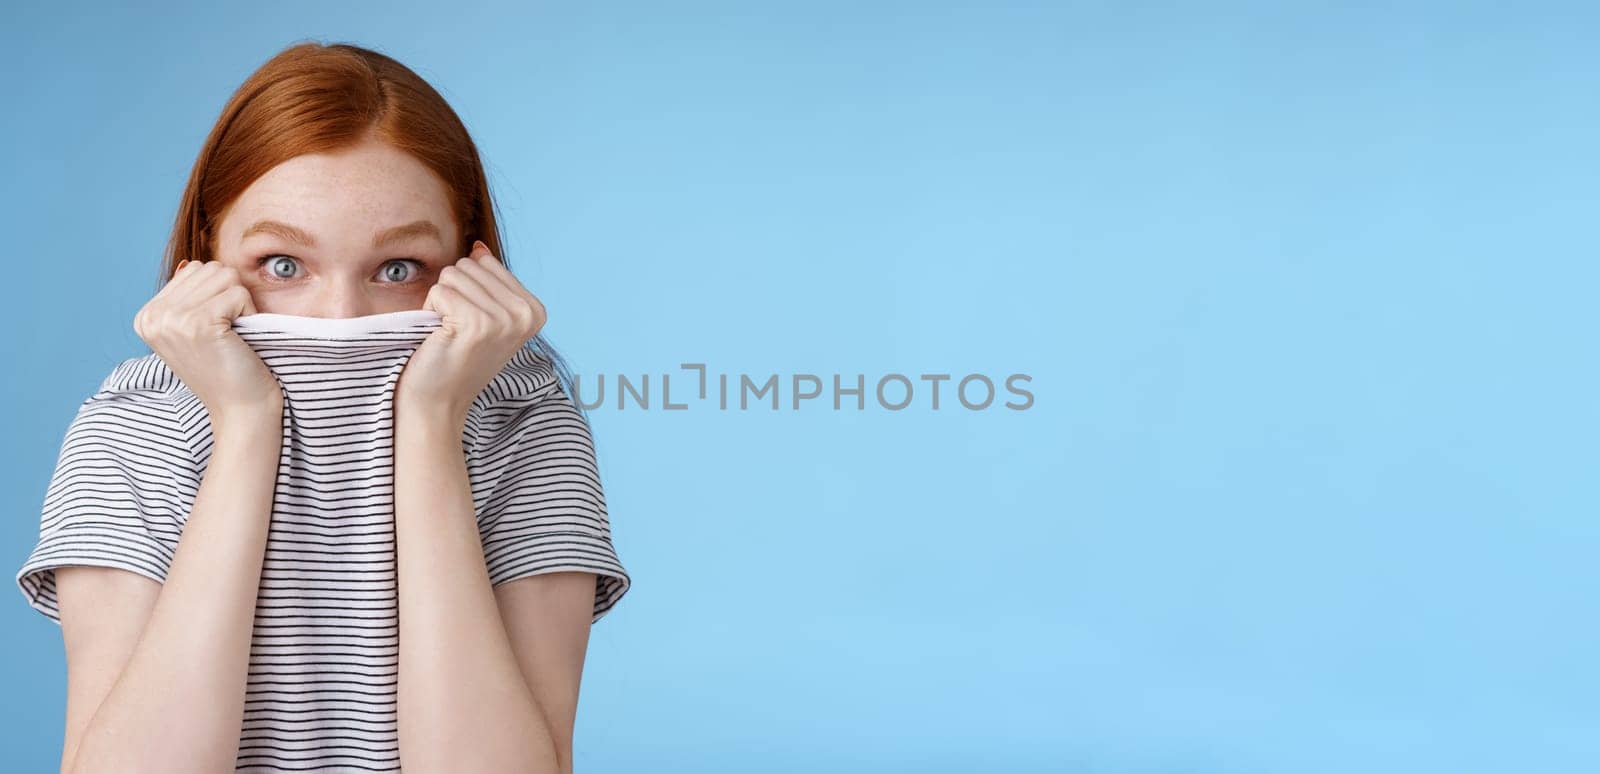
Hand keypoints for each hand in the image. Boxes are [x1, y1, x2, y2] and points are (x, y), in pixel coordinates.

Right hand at [134, 259, 281, 422]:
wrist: (240, 408)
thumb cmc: (226, 368)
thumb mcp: (194, 330)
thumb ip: (186, 297)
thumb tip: (188, 264)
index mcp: (147, 316)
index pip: (193, 269)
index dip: (218, 294)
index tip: (214, 330)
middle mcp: (152, 316)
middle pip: (209, 268)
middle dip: (230, 295)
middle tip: (228, 333)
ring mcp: (171, 319)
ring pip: (225, 275)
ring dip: (240, 302)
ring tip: (233, 334)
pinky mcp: (197, 322)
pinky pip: (238, 292)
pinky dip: (249, 312)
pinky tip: (240, 338)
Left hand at [396, 240, 547, 425]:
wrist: (440, 401)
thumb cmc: (458, 357)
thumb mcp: (485, 315)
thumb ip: (487, 280)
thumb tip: (478, 246)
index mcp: (535, 310)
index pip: (487, 263)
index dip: (469, 289)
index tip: (474, 324)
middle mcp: (525, 314)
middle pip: (469, 265)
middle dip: (454, 292)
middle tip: (458, 329)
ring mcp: (503, 319)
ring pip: (453, 275)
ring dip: (441, 302)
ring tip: (450, 332)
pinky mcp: (476, 324)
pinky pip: (440, 291)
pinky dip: (431, 311)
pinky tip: (441, 336)